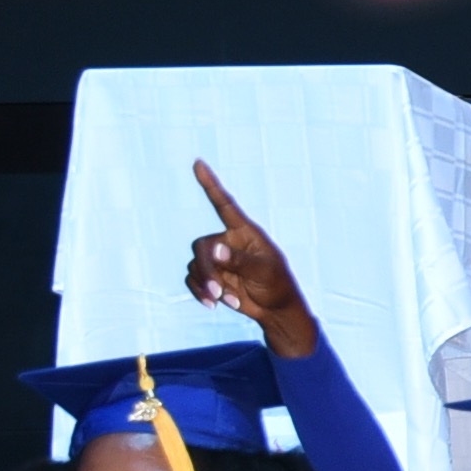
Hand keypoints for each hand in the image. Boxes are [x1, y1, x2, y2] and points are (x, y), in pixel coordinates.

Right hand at [181, 161, 319, 351]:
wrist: (275, 308)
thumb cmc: (277, 285)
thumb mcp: (264, 272)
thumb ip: (239, 260)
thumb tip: (215, 249)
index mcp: (244, 232)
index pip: (224, 204)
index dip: (210, 184)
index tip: (199, 163)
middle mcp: (227, 242)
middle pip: (202, 247)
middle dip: (207, 271)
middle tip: (217, 292)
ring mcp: (217, 259)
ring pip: (195, 266)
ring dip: (205, 285)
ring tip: (223, 300)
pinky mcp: (210, 276)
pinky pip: (193, 279)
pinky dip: (200, 292)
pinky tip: (214, 304)